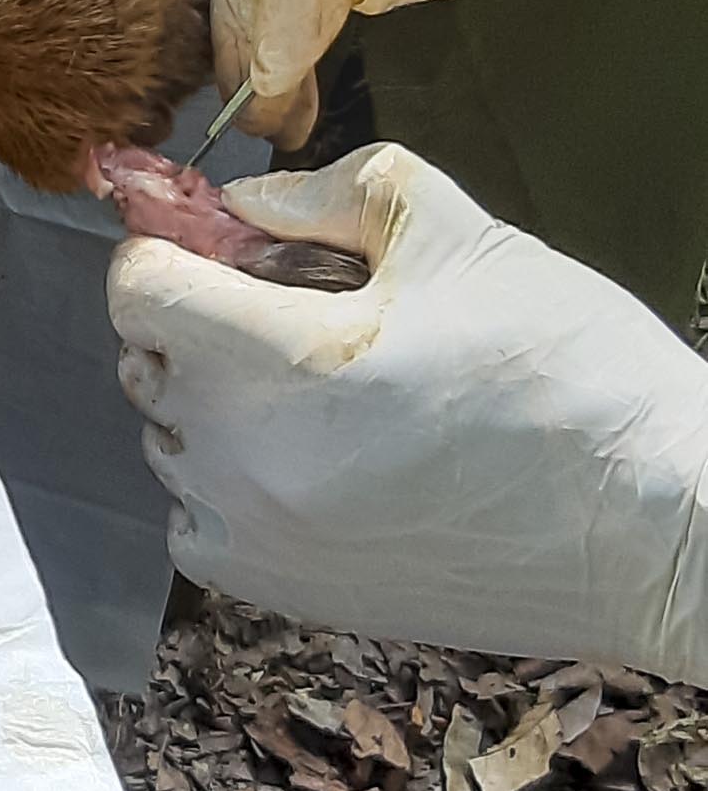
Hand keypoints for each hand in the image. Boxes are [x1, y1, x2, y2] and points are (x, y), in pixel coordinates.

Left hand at [107, 143, 707, 682]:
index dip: (171, 251)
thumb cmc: (576, 378)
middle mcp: (240, 458)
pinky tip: (316, 465)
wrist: (662, 528)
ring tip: (325, 395)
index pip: (136, 287)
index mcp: (274, 361)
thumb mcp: (464, 239)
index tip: (224, 247)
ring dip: (215, 407)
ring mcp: (255, 536)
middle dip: (200, 323)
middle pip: (147, 361)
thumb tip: (244, 200)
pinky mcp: (282, 595)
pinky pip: (197, 523)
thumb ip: (334, 196)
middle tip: (294, 313)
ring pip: (171, 443)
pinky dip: (230, 488)